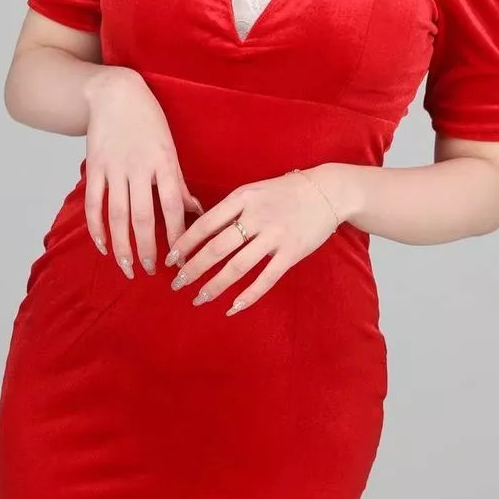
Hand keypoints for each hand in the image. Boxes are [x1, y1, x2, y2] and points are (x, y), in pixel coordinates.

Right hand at [83, 67, 202, 277]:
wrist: (115, 93)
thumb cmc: (149, 120)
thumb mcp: (170, 148)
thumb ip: (178, 183)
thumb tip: (197, 212)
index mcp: (164, 163)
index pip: (172, 207)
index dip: (175, 235)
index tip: (179, 258)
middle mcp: (138, 168)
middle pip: (142, 217)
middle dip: (148, 249)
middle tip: (152, 271)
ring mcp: (114, 168)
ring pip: (117, 215)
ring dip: (122, 246)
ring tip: (128, 267)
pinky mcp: (95, 168)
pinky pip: (94, 204)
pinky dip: (97, 227)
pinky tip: (103, 246)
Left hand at [162, 169, 339, 314]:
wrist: (328, 191)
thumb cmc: (285, 191)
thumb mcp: (254, 191)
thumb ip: (231, 210)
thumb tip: (200, 232)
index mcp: (242, 198)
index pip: (205, 224)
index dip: (185, 244)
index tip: (170, 260)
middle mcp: (256, 217)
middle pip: (217, 248)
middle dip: (193, 269)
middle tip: (177, 284)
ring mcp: (275, 236)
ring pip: (238, 267)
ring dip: (215, 285)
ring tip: (199, 298)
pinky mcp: (291, 253)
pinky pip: (266, 279)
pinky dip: (248, 296)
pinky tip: (232, 307)